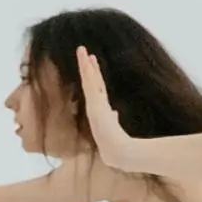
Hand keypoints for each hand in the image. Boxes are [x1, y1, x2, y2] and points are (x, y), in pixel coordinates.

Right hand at [74, 47, 160, 173]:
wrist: (118, 152)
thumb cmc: (117, 144)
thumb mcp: (115, 127)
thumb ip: (113, 117)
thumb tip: (114, 112)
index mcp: (101, 108)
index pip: (95, 86)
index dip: (92, 73)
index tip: (90, 60)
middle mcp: (95, 105)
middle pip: (89, 80)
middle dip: (85, 65)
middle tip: (82, 49)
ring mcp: (94, 105)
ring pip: (88, 80)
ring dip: (85, 65)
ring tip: (83, 50)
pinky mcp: (96, 106)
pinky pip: (91, 86)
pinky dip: (88, 74)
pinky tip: (88, 63)